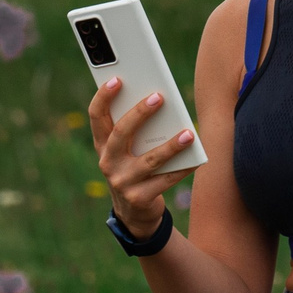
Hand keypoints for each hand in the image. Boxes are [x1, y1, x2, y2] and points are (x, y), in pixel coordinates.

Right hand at [89, 77, 193, 242]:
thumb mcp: (127, 150)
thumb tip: (158, 101)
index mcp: (102, 145)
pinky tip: (196, 158)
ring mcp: (122, 182)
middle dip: (140, 113)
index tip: (117, 79)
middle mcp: (107, 162)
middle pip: (122, 133)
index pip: (96, 116)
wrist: (133, 212)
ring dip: (171, 146)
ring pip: (150, 160)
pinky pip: (165, 180)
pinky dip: (182, 168)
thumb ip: (134, 129)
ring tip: (188, 133)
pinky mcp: (139, 198)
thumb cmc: (133, 168)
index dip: (103, 97)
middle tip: (159, 97)